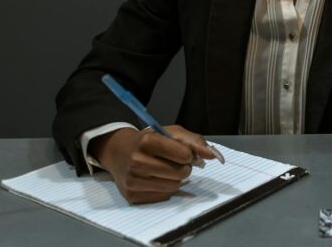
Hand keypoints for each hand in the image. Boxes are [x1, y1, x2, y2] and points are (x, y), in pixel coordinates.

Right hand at [89, 125, 219, 203]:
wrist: (119, 152)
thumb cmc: (149, 140)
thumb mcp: (170, 133)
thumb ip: (194, 142)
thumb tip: (213, 155)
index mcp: (147, 141)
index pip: (184, 154)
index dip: (188, 154)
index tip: (183, 152)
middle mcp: (137, 160)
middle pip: (180, 173)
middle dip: (184, 168)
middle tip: (176, 163)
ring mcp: (132, 180)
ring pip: (173, 187)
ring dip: (176, 179)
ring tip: (167, 170)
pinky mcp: (131, 195)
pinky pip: (163, 197)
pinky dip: (165, 189)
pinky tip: (156, 179)